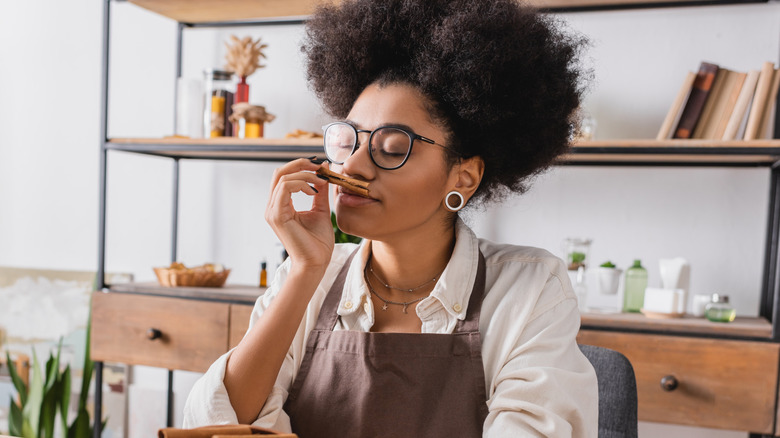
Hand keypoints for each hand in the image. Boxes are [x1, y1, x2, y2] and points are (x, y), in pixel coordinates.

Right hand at [265, 158, 333, 272]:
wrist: (316, 263)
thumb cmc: (318, 242)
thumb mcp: (321, 210)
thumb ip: (320, 192)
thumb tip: (324, 172)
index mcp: (281, 205)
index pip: (285, 176)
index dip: (301, 166)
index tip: (321, 166)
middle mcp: (273, 206)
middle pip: (280, 172)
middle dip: (301, 164)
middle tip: (320, 166)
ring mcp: (272, 211)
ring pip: (282, 178)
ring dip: (304, 174)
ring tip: (321, 181)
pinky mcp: (276, 216)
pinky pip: (284, 188)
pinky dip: (301, 184)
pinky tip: (314, 191)